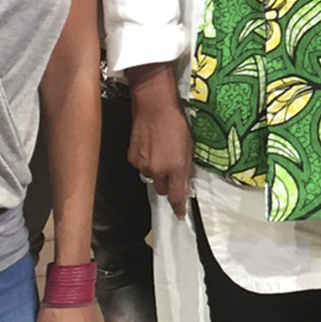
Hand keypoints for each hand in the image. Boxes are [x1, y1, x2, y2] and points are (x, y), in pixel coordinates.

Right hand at [125, 64, 192, 219]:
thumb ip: (185, 167)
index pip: (176, 196)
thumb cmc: (177, 123)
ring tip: (160, 153)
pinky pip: (140, 167)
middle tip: (171, 170)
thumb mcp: (189, 146)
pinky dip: (145, 161)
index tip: (180, 215)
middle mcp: (157, 171)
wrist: (154, 106)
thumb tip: (184, 182)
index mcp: (175, 167)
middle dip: (167, 184)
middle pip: (162, 189)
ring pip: (150, 178)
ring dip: (156, 171)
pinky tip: (149, 147)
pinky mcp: (131, 158)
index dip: (178, 208)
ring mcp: (142, 165)